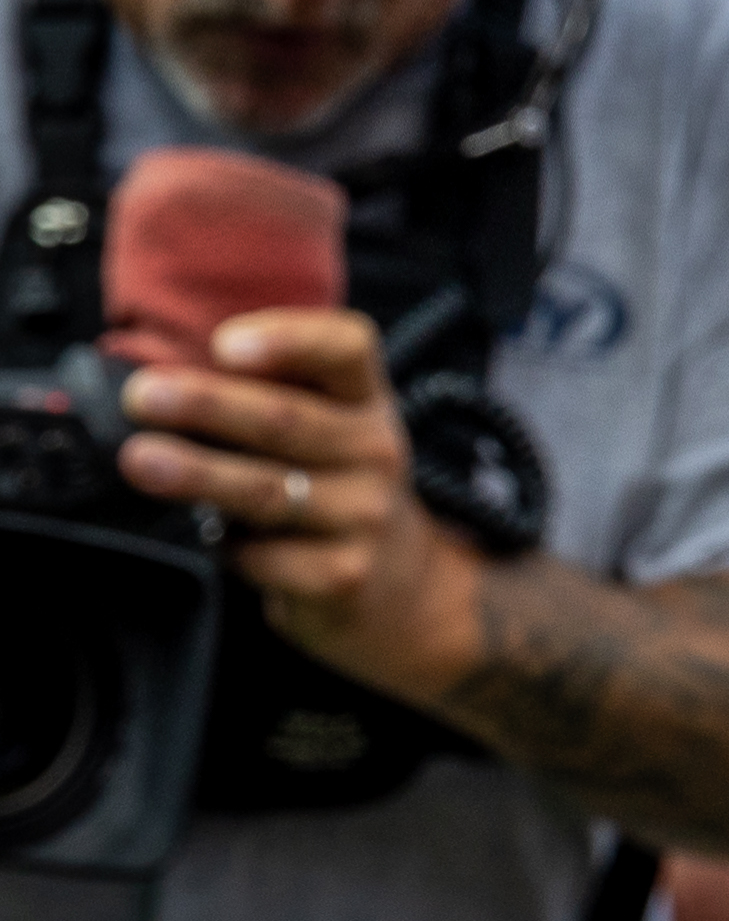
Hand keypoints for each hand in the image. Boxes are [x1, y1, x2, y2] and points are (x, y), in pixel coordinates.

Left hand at [114, 308, 483, 705]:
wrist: (396, 581)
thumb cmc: (330, 485)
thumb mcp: (326, 427)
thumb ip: (264, 395)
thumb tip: (158, 384)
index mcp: (365, 398)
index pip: (347, 348)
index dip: (289, 340)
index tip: (225, 345)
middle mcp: (375, 449)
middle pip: (289, 420)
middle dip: (211, 405)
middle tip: (143, 396)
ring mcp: (364, 514)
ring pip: (269, 490)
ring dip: (199, 473)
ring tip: (139, 459)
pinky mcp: (344, 575)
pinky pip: (265, 558)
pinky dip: (224, 546)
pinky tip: (207, 536)